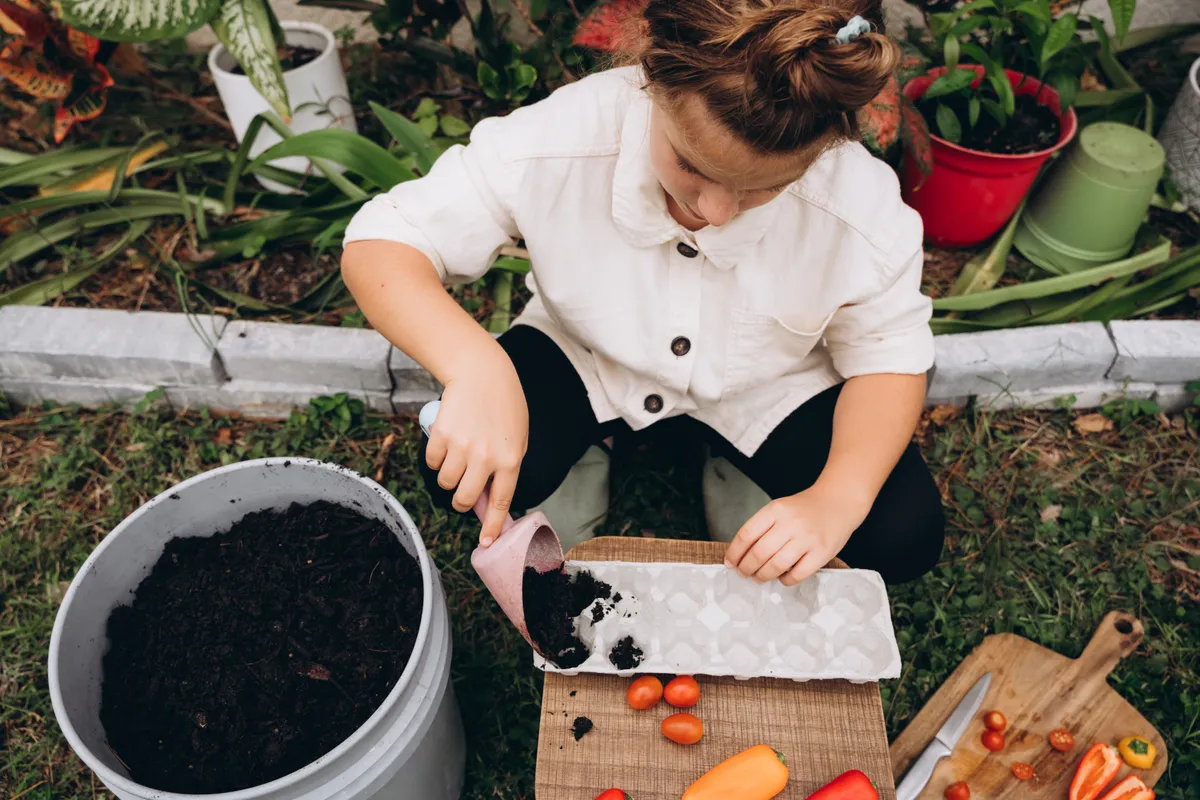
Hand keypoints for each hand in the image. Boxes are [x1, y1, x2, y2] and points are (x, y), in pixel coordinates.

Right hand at [425, 355, 527, 545]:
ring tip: (457, 456)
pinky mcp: (441, 436)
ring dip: (449, 476)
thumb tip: (489, 501)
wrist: (481, 373)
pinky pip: (432, 462)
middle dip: (462, 500)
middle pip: (465, 499)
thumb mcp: (517, 438)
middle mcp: (486, 457)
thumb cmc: (503, 407)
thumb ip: (506, 469)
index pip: (500, 502)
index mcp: (511, 459)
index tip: (486, 543)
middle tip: (463, 491)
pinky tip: (447, 441)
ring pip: (446, 482)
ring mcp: (462, 447)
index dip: (492, 526)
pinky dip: (436, 457)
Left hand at [724, 483, 869, 584]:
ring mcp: (807, 538)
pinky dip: (785, 580)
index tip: (730, 563)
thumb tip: (739, 554)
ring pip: (776, 565)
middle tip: (743, 573)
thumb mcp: (780, 508)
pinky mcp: (822, 553)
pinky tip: (781, 577)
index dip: (735, 552)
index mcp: (776, 509)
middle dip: (746, 568)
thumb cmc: (804, 509)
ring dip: (762, 576)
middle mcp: (791, 523)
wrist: (838, 502)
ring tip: (758, 577)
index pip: (747, 534)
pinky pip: (798, 574)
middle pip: (759, 552)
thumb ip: (762, 527)